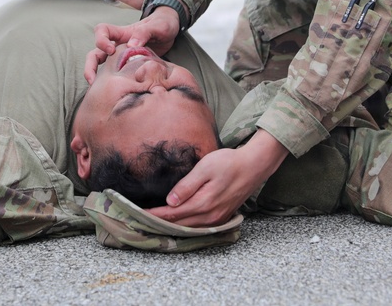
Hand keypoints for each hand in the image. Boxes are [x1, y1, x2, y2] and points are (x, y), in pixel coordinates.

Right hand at [83, 10, 180, 82]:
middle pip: (95, 52)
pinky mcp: (127, 66)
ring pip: (101, 64)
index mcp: (123, 33)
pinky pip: (114, 73)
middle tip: (92, 79)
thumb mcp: (157, 26)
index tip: (111, 50)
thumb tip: (131, 45)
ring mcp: (121, 56)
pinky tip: (113, 93)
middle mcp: (118, 44)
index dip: (101, 40)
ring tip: (95, 89)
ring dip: (95, 75)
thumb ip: (144, 33)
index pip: (102, 30)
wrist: (171, 31)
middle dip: (90, 65)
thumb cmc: (162, 25)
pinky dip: (109, 82)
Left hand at [146, 131, 288, 226]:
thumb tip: (170, 202)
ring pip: (188, 228)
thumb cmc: (229, 162)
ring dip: (170, 226)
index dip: (153, 214)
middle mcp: (209, 216)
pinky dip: (184, 226)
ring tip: (153, 222)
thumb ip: (187, 186)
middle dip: (158, 223)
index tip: (137, 213)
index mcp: (203, 203)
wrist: (254, 166)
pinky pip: (198, 227)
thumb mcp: (205, 168)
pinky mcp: (221, 217)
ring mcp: (216, 219)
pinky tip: (176, 222)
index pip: (171, 214)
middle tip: (139, 220)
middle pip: (178, 225)